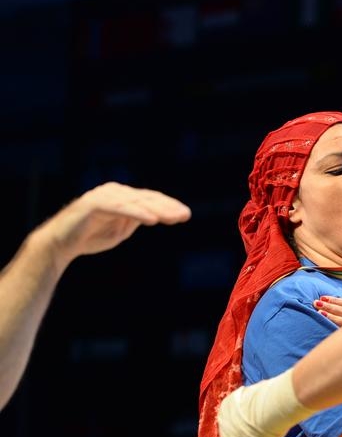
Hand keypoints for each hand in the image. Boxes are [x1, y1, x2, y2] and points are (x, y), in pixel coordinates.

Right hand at [41, 182, 190, 265]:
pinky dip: (136, 213)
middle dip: (168, 207)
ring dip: (156, 210)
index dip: (168, 206)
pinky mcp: (93, 205)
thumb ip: (135, 220)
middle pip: (146, 198)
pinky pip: (119, 208)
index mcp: (122, 197)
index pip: (150, 199)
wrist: (60, 244)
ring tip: (172, 218)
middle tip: (185, 215)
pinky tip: (151, 219)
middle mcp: (114, 192)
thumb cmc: (91, 237)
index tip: (185, 215)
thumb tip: (155, 216)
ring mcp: (103, 196)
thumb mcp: (121, 230)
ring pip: (135, 202)